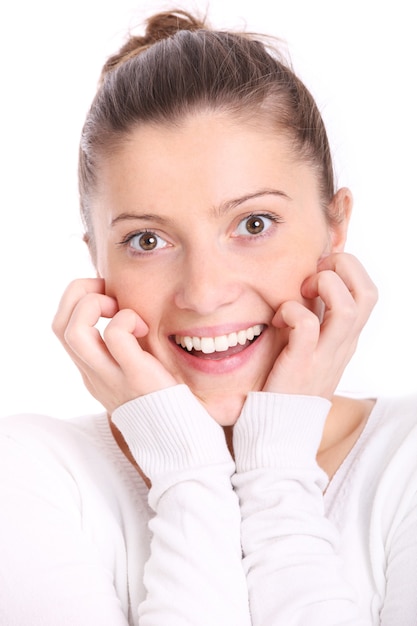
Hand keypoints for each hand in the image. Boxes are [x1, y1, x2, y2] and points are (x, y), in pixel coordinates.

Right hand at [52, 278, 176, 412]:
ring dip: (95, 304)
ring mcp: (110, 377)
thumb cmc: (166, 400)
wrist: (181, 440)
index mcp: (92, 370)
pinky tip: (145, 328)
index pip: (61, 327)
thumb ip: (127, 350)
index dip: (77, 300)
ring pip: (74, 331)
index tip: (107, 294)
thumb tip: (130, 311)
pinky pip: (114, 335)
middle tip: (111, 294)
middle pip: (59, 325)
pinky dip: (126, 319)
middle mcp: (93, 374)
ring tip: (122, 309)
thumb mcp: (135, 371)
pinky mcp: (135, 376)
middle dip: (79, 293)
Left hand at [263, 253, 377, 398]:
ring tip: (300, 293)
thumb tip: (304, 287)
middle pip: (368, 293)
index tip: (316, 272)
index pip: (367, 292)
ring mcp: (325, 356)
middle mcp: (343, 345)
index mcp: (346, 338)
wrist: (280, 431)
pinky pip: (307, 325)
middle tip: (312, 276)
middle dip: (342, 268)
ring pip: (347, 307)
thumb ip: (315, 321)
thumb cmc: (289, 384)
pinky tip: (278, 320)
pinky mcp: (302, 365)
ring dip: (322, 286)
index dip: (347, 270)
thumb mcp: (312, 349)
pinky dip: (291, 311)